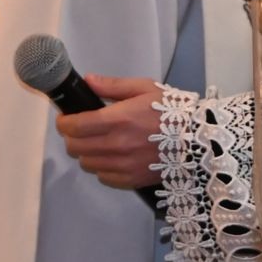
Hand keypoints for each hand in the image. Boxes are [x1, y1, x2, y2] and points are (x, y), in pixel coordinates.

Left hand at [54, 75, 164, 189]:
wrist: (198, 140)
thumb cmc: (173, 111)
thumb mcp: (145, 88)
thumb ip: (113, 86)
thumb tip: (88, 81)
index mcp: (118, 119)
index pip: (75, 126)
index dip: (64, 123)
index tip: (66, 119)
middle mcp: (116, 145)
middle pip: (75, 147)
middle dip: (72, 137)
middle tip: (80, 130)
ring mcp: (122, 165)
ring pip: (86, 163)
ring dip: (86, 153)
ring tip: (97, 144)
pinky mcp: (130, 180)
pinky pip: (103, 177)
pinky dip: (102, 167)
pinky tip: (112, 157)